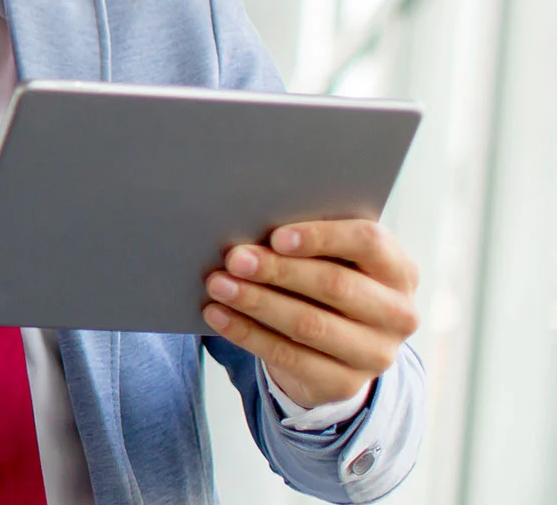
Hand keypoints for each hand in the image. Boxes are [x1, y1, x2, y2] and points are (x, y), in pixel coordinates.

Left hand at [202, 219, 419, 409]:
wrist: (339, 349)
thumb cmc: (328, 285)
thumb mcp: (333, 260)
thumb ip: (308, 244)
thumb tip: (253, 233)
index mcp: (399, 271)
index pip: (370, 242)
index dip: (322, 237)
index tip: (276, 236)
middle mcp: (398, 314)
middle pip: (335, 285)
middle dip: (278, 270)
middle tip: (234, 258)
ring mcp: (376, 355)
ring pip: (309, 324)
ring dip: (256, 301)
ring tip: (217, 284)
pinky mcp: (344, 383)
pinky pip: (288, 356)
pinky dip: (246, 332)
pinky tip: (217, 314)